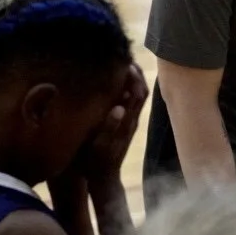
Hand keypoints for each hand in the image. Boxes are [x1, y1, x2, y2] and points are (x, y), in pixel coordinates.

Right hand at [55, 63, 148, 191]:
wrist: (103, 179)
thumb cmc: (94, 163)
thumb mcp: (99, 148)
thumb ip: (109, 128)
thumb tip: (120, 108)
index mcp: (126, 121)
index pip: (137, 91)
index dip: (132, 75)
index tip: (122, 60)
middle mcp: (132, 120)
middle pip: (141, 88)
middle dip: (134, 71)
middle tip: (122, 55)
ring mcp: (131, 121)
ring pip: (138, 93)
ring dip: (133, 77)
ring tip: (121, 62)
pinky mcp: (126, 124)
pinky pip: (132, 100)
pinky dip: (128, 86)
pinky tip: (117, 79)